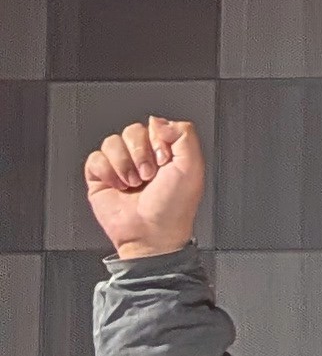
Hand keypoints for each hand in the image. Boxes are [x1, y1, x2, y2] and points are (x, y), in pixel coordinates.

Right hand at [84, 115, 206, 258]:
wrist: (151, 235)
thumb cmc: (173, 208)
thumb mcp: (192, 167)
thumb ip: (184, 135)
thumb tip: (159, 120)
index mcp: (166, 151)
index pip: (154, 125)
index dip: (157, 142)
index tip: (165, 162)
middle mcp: (143, 156)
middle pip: (132, 131)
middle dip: (141, 154)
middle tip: (149, 175)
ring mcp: (121, 165)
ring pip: (111, 142)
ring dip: (124, 165)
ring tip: (134, 184)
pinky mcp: (100, 177)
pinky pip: (95, 158)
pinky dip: (106, 172)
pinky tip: (118, 186)